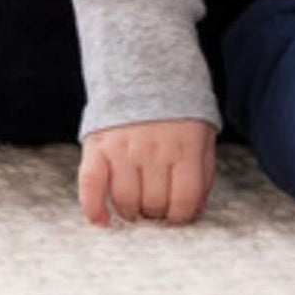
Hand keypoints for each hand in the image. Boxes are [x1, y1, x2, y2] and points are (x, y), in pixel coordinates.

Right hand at [78, 119, 216, 226]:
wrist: (147, 74)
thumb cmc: (179, 113)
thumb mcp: (203, 135)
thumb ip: (202, 172)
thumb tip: (194, 211)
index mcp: (186, 146)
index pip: (185, 199)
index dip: (181, 217)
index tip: (177, 217)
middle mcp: (154, 149)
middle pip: (154, 204)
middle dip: (156, 214)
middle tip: (156, 210)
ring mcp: (124, 149)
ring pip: (125, 201)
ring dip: (131, 213)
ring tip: (136, 210)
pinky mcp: (97, 148)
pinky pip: (91, 188)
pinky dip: (94, 209)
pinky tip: (102, 220)